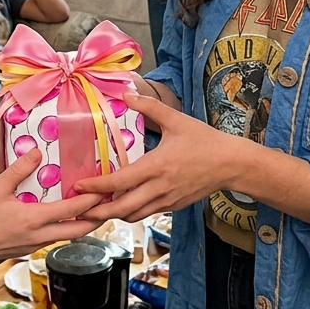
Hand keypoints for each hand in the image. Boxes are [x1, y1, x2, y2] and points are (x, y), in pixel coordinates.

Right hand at [0, 148, 105, 262]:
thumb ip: (18, 169)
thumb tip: (36, 151)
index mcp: (34, 219)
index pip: (72, 210)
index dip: (91, 201)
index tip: (104, 190)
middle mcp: (40, 236)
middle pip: (79, 231)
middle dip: (97, 218)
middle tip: (108, 203)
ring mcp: (35, 245)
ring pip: (69, 237)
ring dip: (83, 224)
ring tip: (92, 209)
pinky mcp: (29, 249)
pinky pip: (55, 239)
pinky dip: (67, 229)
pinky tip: (65, 218)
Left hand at [73, 92, 237, 222]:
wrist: (231, 164)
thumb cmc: (204, 140)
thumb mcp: (176, 119)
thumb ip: (149, 106)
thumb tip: (126, 93)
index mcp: (157, 166)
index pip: (119, 182)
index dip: (96, 186)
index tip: (78, 186)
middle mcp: (159, 188)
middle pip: (121, 208)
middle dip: (97, 211)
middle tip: (78, 208)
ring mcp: (166, 200)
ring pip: (133, 215)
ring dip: (113, 214)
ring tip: (95, 209)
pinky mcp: (173, 206)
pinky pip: (146, 213)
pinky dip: (130, 212)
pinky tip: (121, 204)